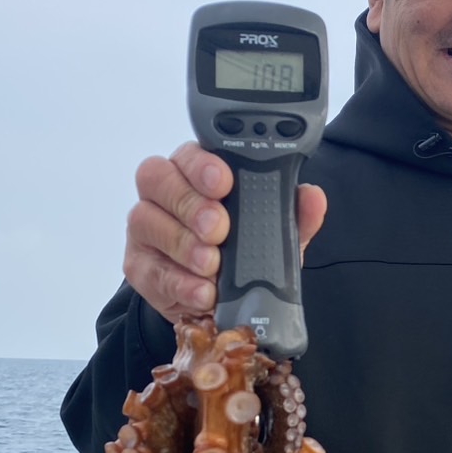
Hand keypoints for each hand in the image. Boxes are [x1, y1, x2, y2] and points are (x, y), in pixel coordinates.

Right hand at [123, 142, 327, 322]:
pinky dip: (178, 283)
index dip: (202, 165)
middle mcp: (163, 195)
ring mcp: (146, 230)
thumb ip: (292, 214)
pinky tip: (202, 292)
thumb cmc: (241, 250)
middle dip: (190, 203)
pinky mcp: (139, 267)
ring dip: (182, 244)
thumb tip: (312, 197)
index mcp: (195, 174)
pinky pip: (149, 270)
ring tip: (212, 265)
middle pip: (157, 180)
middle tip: (218, 228)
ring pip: (146, 222)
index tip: (223, 182)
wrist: (218, 297)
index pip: (188, 155)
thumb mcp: (272, 233)